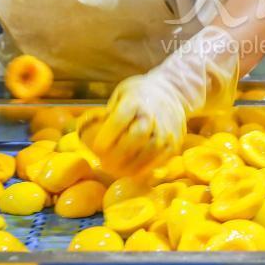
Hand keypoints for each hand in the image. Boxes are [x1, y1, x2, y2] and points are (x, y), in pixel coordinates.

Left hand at [78, 26, 238, 174]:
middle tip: (103, 163)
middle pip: (136, 138)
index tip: (96, 148)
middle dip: (117, 154)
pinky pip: (158, 161)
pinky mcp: (174, 143)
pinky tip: (130, 171)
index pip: (120, 118)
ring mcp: (166, 130)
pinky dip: (143, 170)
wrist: (173, 92)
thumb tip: (90, 135)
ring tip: (115, 170)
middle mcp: (153, 114)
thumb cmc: (139, 94)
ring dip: (129, 166)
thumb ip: (110, 113)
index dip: (107, 136)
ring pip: (148, 152)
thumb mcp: (122, 94)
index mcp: (136, 100)